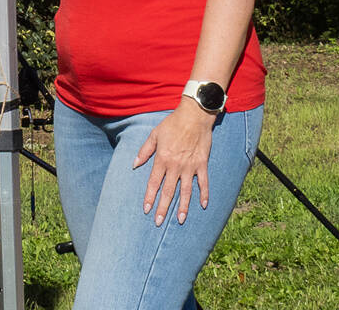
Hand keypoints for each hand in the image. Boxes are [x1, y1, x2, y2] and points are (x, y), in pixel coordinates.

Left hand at [135, 101, 216, 225]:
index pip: (154, 183)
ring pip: (186, 191)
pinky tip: (203, 205)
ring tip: (180, 220)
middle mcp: (175, 166)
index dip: (150, 197)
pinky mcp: (202, 164)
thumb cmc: (172, 124)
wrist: (194, 116)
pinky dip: (204, 194)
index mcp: (162, 159)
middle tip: (159, 222)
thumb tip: (134, 164)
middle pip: (168, 191)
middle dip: (163, 207)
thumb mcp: (154, 135)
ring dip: (183, 206)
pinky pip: (203, 182)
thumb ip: (144, 151)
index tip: (147, 209)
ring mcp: (190, 166)